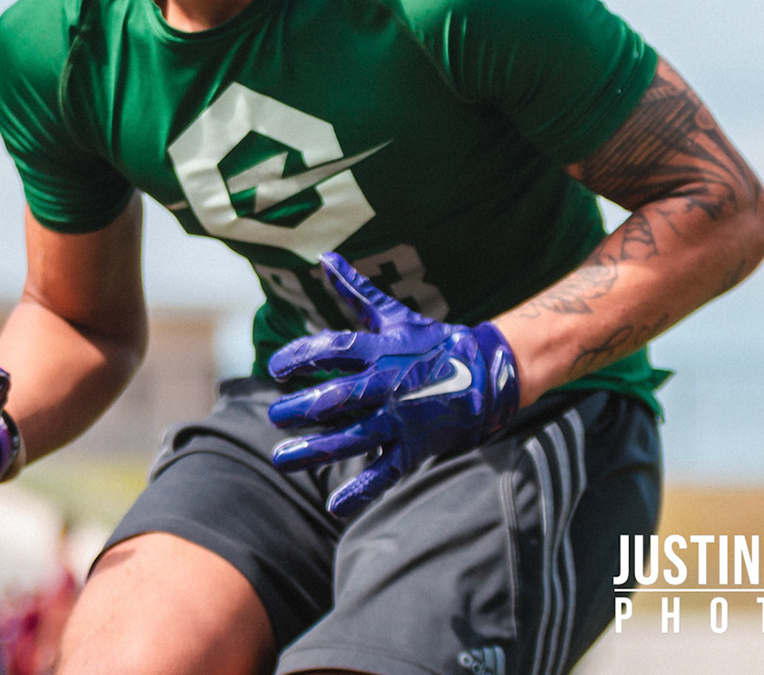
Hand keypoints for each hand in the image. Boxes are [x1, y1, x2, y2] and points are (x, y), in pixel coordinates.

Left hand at [267, 252, 520, 516]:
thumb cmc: (431, 342)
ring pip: (354, 438)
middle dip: (303, 407)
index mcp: (381, 350)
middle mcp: (388, 384)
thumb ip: (355, 292)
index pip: (334, 350)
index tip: (275, 367)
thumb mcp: (393, 315)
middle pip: (339, 397)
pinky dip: (362, 491)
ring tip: (282, 458)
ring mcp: (401, 419)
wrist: (487, 374)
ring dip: (316, 450)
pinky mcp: (414, 447)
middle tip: (275, 414)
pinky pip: (386, 472)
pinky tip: (335, 506)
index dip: (302, 356)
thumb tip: (325, 257)